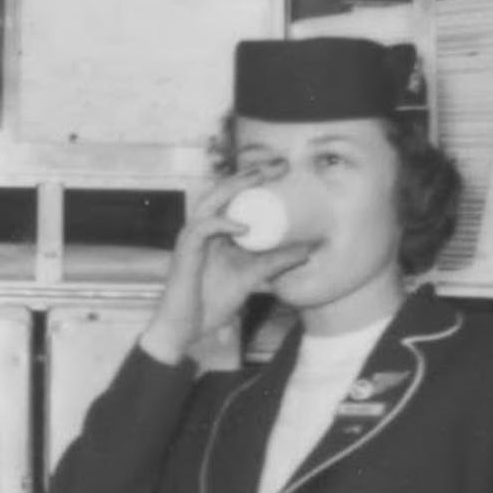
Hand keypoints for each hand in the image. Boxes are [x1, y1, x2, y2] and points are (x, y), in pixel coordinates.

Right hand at [141, 170, 308, 363]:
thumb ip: (276, 263)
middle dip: (251, 173)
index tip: (284, 169)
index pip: (234, 195)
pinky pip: (202, 229)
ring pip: (211, 201)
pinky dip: (222, 224)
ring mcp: (192, 237)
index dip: (256, 178)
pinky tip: (243, 227)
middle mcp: (202, 227)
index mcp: (216, 230)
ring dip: (235, 186)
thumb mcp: (252, 276)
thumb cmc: (211, 301)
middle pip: (224, 190)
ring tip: (261, 176)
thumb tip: (308, 250)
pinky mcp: (185, 251)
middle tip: (280, 165)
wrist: (185, 328)